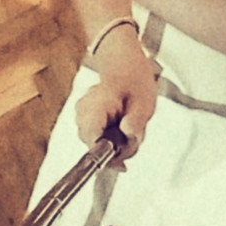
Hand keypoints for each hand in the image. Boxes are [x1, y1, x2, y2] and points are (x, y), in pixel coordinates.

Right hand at [75, 30, 158, 166]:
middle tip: (133, 137)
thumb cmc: (134, 79)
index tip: (123, 162)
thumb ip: (136, 121)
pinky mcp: (85, 117)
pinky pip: (96, 137)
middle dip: (115, 149)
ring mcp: (82, 114)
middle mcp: (83, 110)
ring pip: (95, 143)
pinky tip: (121, 124)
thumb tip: (128, 135)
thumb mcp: (144, 101)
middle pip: (93, 146)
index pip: (91, 141)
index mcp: (96, 104)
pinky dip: (110, 136)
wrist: (125, 63)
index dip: (108, 157)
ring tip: (129, 126)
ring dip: (114, 143)